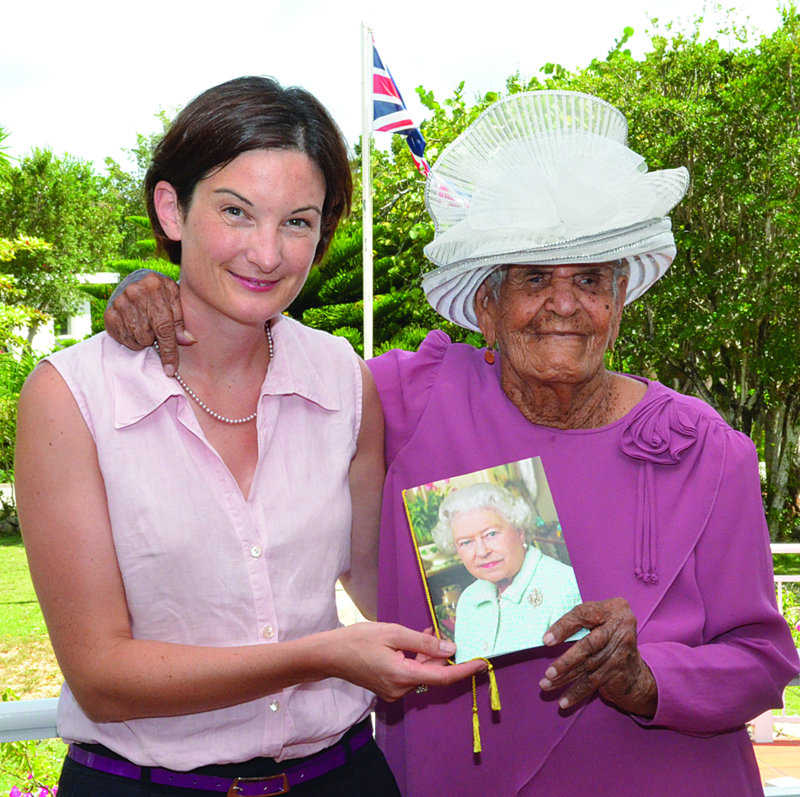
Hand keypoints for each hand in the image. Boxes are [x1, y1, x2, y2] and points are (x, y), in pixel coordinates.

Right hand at [104, 270, 193, 375]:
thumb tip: (188, 341)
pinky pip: (122, 339)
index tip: (171, 370)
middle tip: (156, 327)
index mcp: (155, 286)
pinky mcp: (108, 313)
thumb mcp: (176, 302)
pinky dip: (132, 339)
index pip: (164, 327)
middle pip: (147, 336)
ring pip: (135, 340)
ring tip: (147, 326)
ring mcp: (118, 302)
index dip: (168, 351)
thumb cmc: (164, 295)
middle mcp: (133, 292)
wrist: (139, 282)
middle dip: (155, 338)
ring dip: (144, 339)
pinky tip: (135, 328)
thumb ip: (182, 322)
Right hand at [327, 622, 486, 701]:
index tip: (482, 663)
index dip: (464, 670)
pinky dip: (415, 659)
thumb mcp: (393, 633)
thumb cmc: (358, 640)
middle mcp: (400, 689)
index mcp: (403, 676)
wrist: (330, 654)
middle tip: (441, 631)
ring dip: (426, 655)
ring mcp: (393, 691)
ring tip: (425, 631)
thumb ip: (424, 642)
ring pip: (421, 672)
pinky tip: (413, 642)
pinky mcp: (388, 687)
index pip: (442, 678)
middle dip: (440, 655)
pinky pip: (410, 674)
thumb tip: (450, 650)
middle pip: (431, 673)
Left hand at [538, 598, 656, 717]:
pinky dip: (576, 693)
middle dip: (567, 660)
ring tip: (546, 685)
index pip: (583, 614)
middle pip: (589, 645)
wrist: (636, 663)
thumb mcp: (597, 619)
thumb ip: (579, 620)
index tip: (546, 640)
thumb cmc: (606, 634)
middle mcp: (620, 629)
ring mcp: (621, 652)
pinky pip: (593, 683)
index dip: (563, 627)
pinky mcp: (619, 671)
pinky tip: (563, 701)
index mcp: (613, 608)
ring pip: (589, 667)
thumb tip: (547, 634)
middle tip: (548, 672)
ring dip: (566, 678)